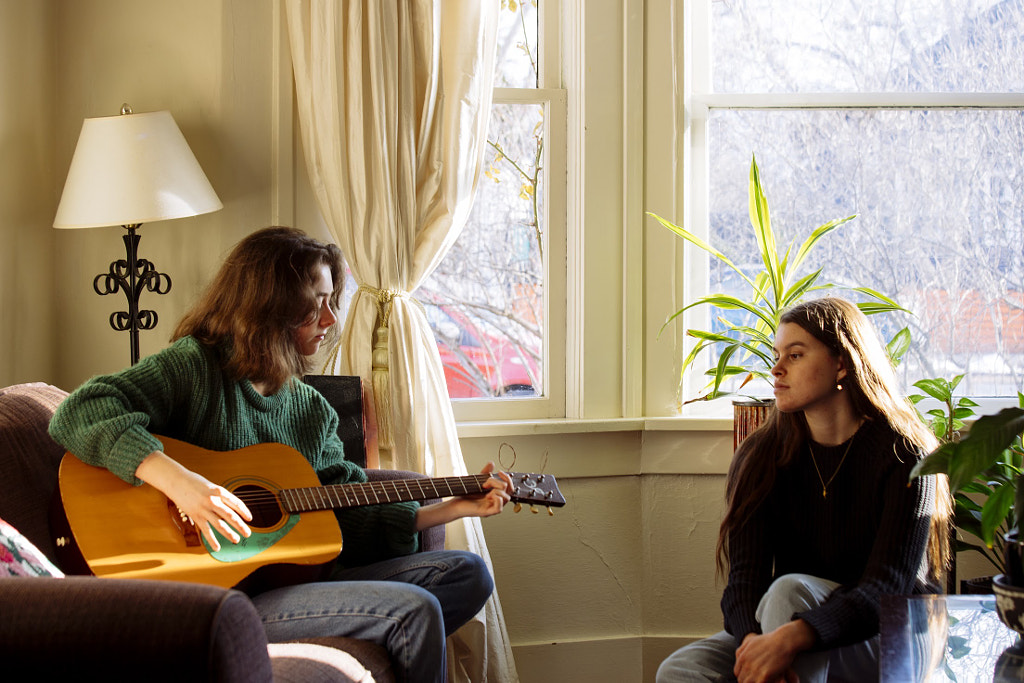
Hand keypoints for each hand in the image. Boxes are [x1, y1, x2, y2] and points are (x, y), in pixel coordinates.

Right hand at [136, 451, 252, 550]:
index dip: (244, 511)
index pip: (236, 502)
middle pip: (230, 515)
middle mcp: (213, 500)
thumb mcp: (211, 486)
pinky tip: (217, 547)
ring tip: (237, 540)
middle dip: (240, 526)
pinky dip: (212, 540)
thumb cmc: (195, 482)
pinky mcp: (196, 516)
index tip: (249, 519)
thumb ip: (220, 497)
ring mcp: (204, 509)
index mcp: (219, 491)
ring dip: (229, 534)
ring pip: (219, 524)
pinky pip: (206, 530)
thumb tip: (230, 509)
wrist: (176, 481)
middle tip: (248, 533)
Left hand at [414, 463, 512, 529]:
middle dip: (498, 482)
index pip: (509, 487)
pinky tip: (488, 496)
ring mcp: (492, 507)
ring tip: (485, 490)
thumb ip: (485, 473)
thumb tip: (492, 463)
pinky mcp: (487, 512)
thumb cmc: (466, 495)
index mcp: (495, 494)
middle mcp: (496, 501)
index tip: (499, 472)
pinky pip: (499, 509)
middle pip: (509, 491)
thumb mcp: (477, 481)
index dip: (507, 478)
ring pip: (506, 498)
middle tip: (486, 482)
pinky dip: (496, 500)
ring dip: (497, 490)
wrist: (455, 504)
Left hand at [734, 633, 797, 682]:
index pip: (737, 673)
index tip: (750, 676)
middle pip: (742, 680)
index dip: (743, 676)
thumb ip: (742, 650)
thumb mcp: (750, 642)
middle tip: (756, 679)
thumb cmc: (769, 640)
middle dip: (748, 681)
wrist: (783, 640)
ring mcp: (755, 671)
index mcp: (742, 657)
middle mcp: (746, 665)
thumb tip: (738, 658)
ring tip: (762, 680)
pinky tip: (768, 681)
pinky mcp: (765, 676)